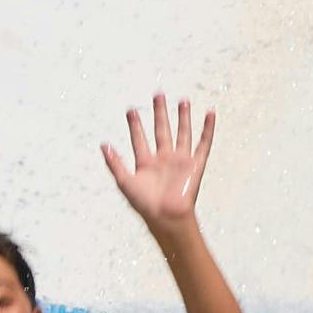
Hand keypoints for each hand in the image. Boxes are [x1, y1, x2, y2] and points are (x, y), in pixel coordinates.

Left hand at [103, 95, 216, 230]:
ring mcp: (180, 160)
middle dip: (160, 113)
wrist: (166, 217)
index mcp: (146, 163)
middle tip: (158, 95)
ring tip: (183, 100)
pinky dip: (208, 129)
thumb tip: (103, 145)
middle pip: (161, 130)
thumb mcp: (124, 182)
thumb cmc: (145, 204)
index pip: (139, 139)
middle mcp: (163, 159)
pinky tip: (210, 114)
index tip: (131, 110)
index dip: (135, 125)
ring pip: (182, 133)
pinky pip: (204, 143)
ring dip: (183, 117)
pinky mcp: (195, 164)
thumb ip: (114, 163)